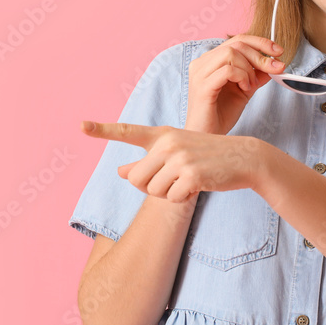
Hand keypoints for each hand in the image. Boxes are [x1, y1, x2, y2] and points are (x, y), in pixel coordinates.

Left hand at [81, 121, 267, 202]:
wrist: (244, 157)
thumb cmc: (208, 156)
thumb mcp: (177, 154)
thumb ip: (148, 163)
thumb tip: (120, 172)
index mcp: (163, 134)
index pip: (128, 131)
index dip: (102, 129)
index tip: (81, 125)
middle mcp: (168, 142)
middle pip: (137, 179)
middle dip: (150, 187)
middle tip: (172, 181)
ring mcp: (180, 157)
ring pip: (153, 191)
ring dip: (169, 194)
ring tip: (188, 180)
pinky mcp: (191, 174)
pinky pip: (172, 198)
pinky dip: (183, 199)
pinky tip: (199, 185)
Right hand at [186, 35, 285, 134]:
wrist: (209, 137)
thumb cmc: (221, 115)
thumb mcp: (244, 90)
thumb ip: (255, 75)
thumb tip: (273, 63)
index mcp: (210, 61)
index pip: (236, 40)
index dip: (259, 42)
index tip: (278, 52)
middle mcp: (201, 63)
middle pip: (236, 44)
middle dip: (260, 56)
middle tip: (275, 68)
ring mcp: (200, 74)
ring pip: (231, 54)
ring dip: (249, 69)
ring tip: (250, 86)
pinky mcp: (202, 87)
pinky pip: (227, 70)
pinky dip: (242, 77)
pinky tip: (244, 89)